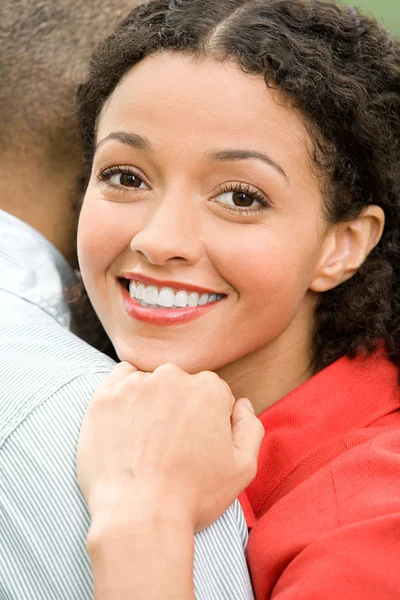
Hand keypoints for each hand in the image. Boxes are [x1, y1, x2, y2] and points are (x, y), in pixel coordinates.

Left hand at [77, 362, 263, 531]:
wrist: (139, 518)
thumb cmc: (193, 496)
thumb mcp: (243, 467)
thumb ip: (250, 427)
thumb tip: (241, 404)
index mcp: (209, 389)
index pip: (211, 393)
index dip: (207, 420)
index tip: (195, 444)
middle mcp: (173, 377)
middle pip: (180, 384)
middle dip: (178, 407)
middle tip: (169, 445)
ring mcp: (136, 385)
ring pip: (149, 383)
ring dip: (150, 402)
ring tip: (145, 442)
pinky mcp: (105, 397)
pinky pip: (119, 381)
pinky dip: (123, 395)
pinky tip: (125, 423)